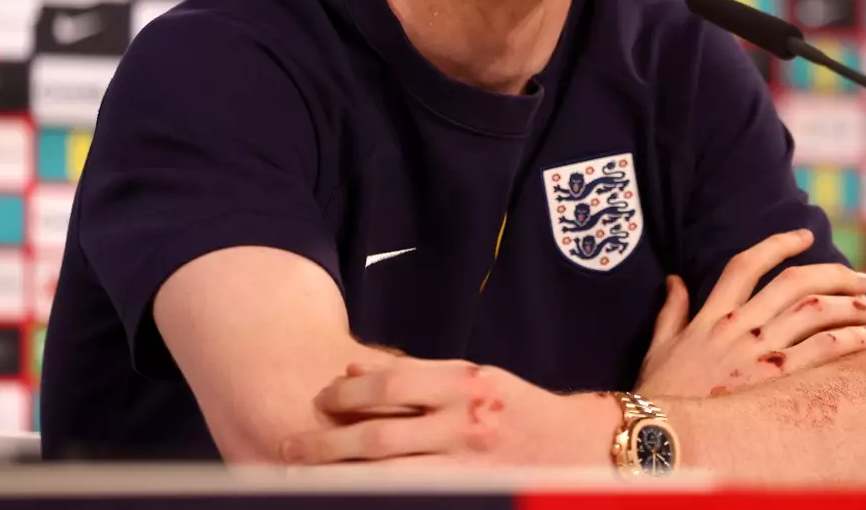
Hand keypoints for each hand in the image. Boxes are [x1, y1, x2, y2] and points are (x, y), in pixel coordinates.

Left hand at [279, 356, 617, 469]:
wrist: (577, 448)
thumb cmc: (518, 410)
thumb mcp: (475, 378)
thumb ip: (420, 375)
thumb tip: (356, 369)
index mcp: (465, 382)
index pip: (391, 386)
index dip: (347, 394)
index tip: (320, 399)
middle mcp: (464, 423)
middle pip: (378, 438)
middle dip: (326, 445)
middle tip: (288, 448)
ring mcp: (466, 463)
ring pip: (387, 477)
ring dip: (338, 478)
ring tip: (302, 478)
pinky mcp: (471, 489)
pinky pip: (411, 495)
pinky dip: (376, 495)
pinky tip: (348, 496)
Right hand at [635, 229, 865, 398]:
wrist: (660, 431)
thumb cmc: (659, 392)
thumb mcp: (659, 345)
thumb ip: (671, 309)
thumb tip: (674, 279)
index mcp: (711, 314)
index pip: (748, 264)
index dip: (779, 245)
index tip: (806, 236)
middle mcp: (737, 326)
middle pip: (793, 283)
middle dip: (834, 274)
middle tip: (862, 278)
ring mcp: (755, 352)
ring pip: (812, 312)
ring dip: (850, 305)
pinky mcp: (771, 380)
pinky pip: (818, 351)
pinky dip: (847, 339)